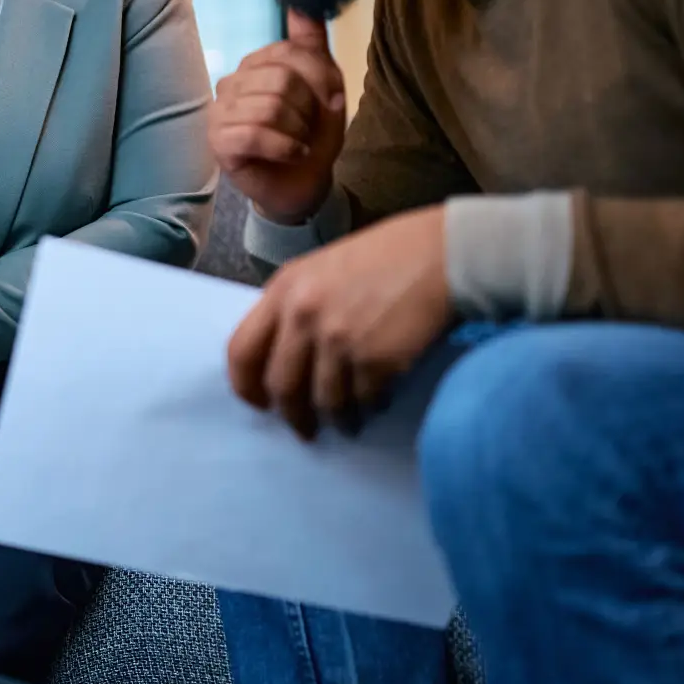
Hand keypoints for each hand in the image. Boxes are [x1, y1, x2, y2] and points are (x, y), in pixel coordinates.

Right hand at [211, 10, 346, 223]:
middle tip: (309, 127)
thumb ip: (312, 45)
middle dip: (308, 109)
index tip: (330, 101)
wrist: (304, 186)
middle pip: (281, 79)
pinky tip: (291, 153)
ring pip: (269, 107)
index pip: (290, 51)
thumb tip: (300, 3)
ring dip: (298, 131)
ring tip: (298, 142)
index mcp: (255, 64)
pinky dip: (284, 147)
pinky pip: (254, 133)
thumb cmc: (311, 136)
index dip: (320, 78)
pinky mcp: (218, 142)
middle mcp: (232, 82)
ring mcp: (219, 112)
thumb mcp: (323, 87)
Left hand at [227, 205, 451, 438]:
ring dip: (335, 418)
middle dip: (292, 414)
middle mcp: (302, 316)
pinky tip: (375, 403)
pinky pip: (361, 400)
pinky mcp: (374, 360)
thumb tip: (285, 355)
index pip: (241, 351)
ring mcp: (337, 340)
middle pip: (280, 385)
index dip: (245, 386)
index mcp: (283, 289)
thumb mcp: (322, 269)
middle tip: (304, 428)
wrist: (443, 254)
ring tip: (346, 423)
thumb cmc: (387, 256)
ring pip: (322, 400)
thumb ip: (296, 306)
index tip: (260, 403)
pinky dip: (367, 408)